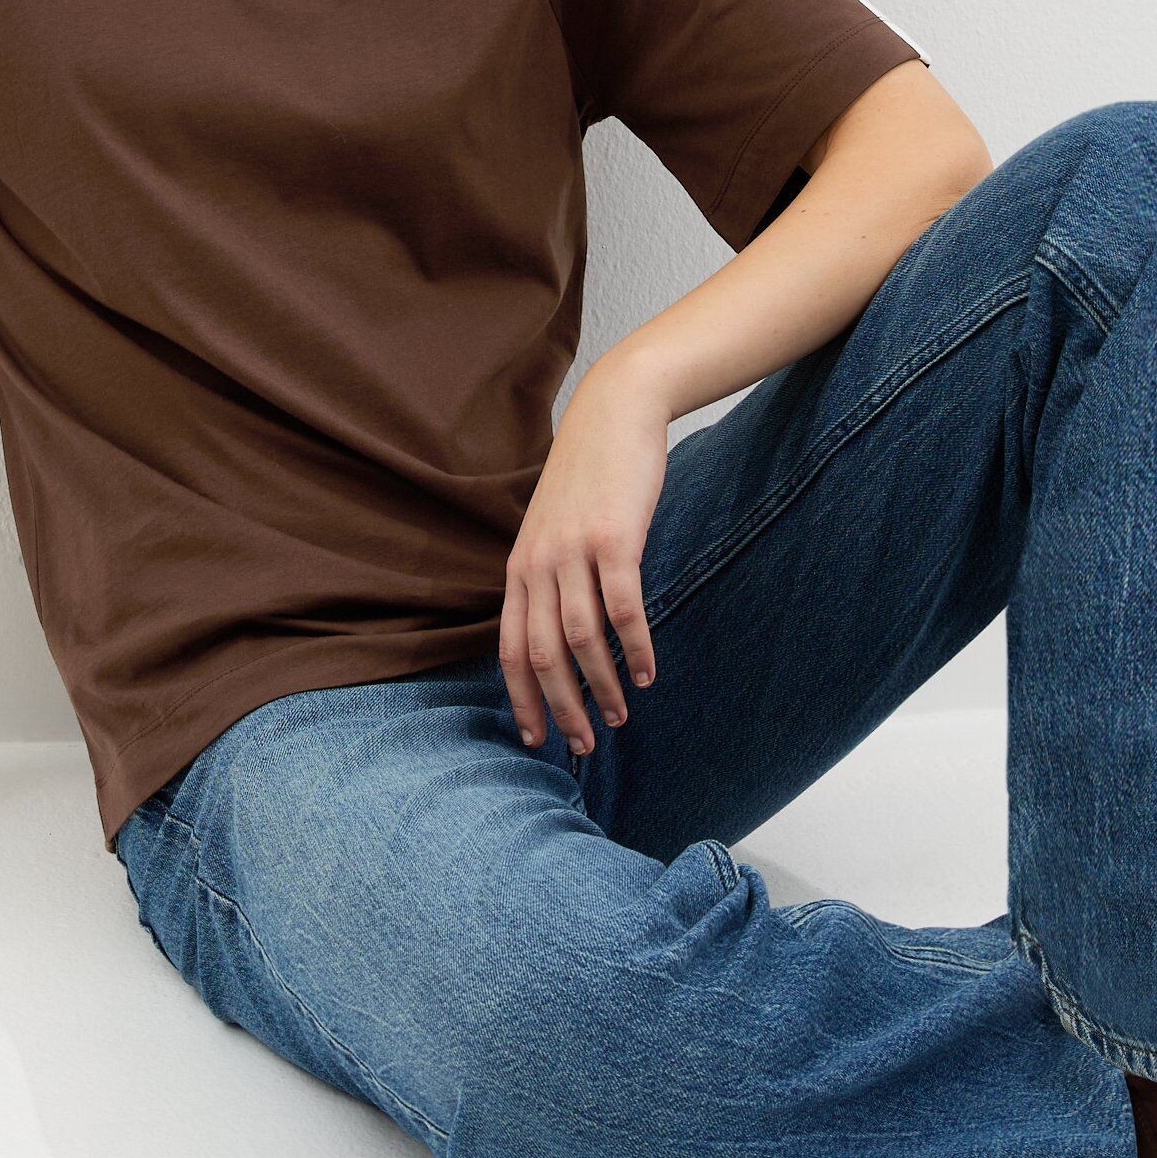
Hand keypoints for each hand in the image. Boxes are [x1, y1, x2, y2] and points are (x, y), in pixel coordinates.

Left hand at [500, 359, 669, 753]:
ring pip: (580, 639)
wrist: (613, 414)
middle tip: (584, 744)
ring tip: (620, 717)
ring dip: (601, 685)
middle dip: (561, 706)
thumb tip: (557, 635)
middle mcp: (538, 564)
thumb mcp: (552, 529)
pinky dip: (636, 647)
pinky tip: (649, 673)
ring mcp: (574, 552)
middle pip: (541, 654)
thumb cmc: (589, 478)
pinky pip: (623, 609)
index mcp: (520, 568)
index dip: (520, 698)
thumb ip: (550, 577)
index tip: (534, 739)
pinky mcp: (614, 540)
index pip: (508, 649)